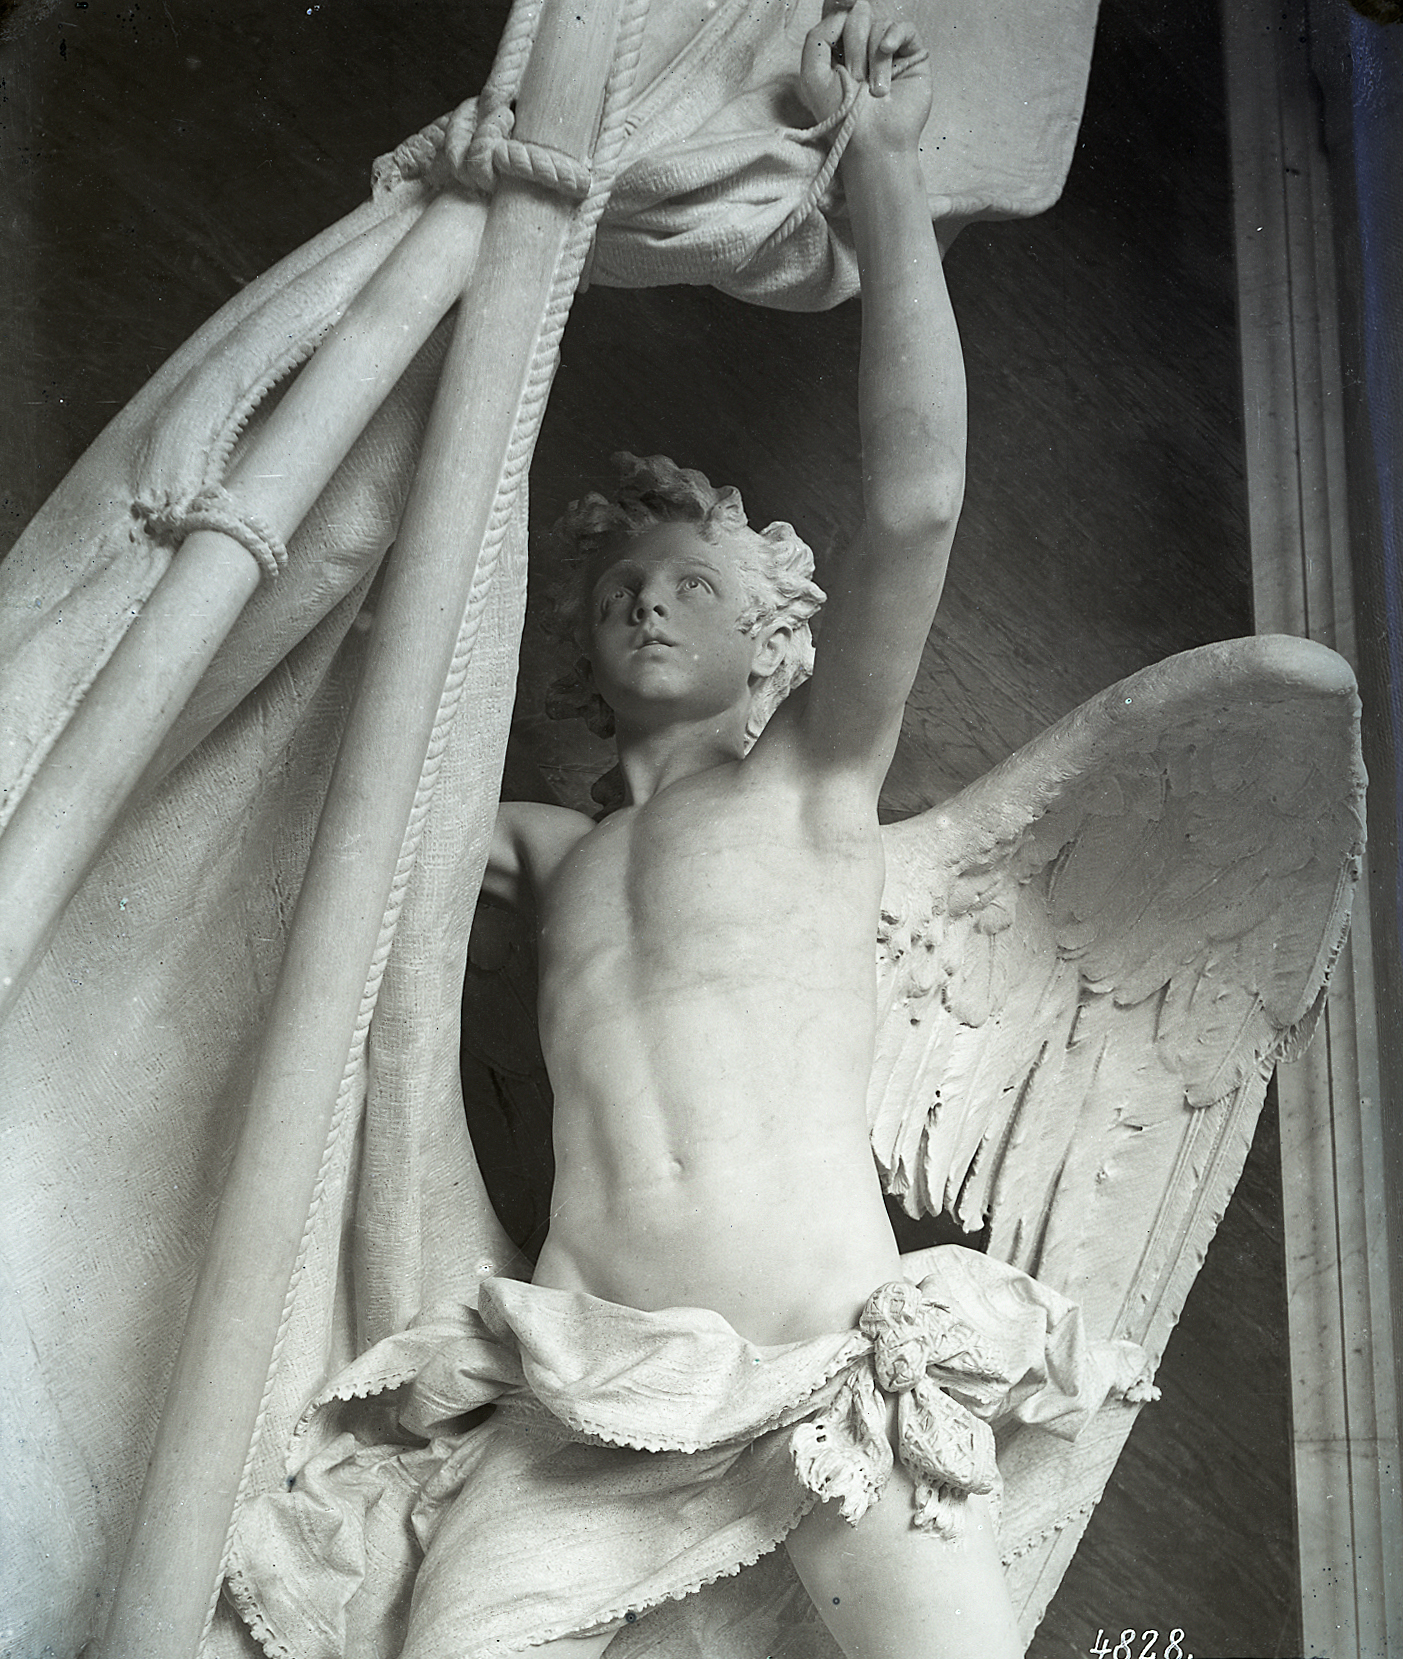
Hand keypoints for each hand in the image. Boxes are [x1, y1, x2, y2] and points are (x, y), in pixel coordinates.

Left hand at [799, 1, 930, 150]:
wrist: (874, 141)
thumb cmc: (843, 117)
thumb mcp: (813, 77)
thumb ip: (817, 38)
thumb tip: (847, 13)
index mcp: (840, 54)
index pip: (840, 19)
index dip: (839, 21)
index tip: (838, 44)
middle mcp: (864, 51)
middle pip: (858, 19)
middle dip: (854, 47)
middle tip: (856, 78)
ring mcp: (889, 53)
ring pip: (879, 25)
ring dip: (873, 57)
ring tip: (875, 89)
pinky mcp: (912, 56)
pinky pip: (904, 28)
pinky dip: (894, 35)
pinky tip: (888, 50)